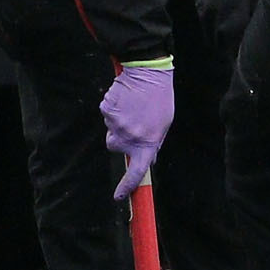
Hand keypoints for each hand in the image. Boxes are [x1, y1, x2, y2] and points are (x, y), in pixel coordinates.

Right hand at [101, 64, 175, 201]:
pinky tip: (124, 99)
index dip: (127, 186)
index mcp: (147, 142)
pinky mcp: (106, 110)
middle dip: (120, 139)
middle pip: (115, 147)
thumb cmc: (160, 99)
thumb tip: (146, 160)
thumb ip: (153, 144)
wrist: (149, 72)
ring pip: (110, 130)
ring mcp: (116, 124)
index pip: (137, 172)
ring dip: (117, 123)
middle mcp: (130, 137)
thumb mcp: (164, 125)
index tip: (119, 197)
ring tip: (132, 107)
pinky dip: (113, 109)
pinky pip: (105, 115)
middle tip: (133, 122)